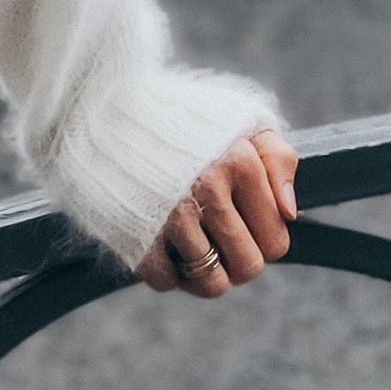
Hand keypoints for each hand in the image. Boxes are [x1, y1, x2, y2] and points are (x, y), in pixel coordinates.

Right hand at [135, 129, 298, 299]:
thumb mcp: (237, 117)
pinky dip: (165, 270)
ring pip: (212, 283)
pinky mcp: (137, 233)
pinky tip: (160, 241)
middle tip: (216, 234)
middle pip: (248, 267)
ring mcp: (171, 214)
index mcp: (239, 161)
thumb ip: (278, 158)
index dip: (260, 236)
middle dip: (236, 259)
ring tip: (193, 244)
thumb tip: (290, 213)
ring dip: (204, 272)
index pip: (276, 242)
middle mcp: (208, 189)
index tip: (240, 217)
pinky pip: (166, 281)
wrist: (99, 106)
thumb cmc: (179, 115)